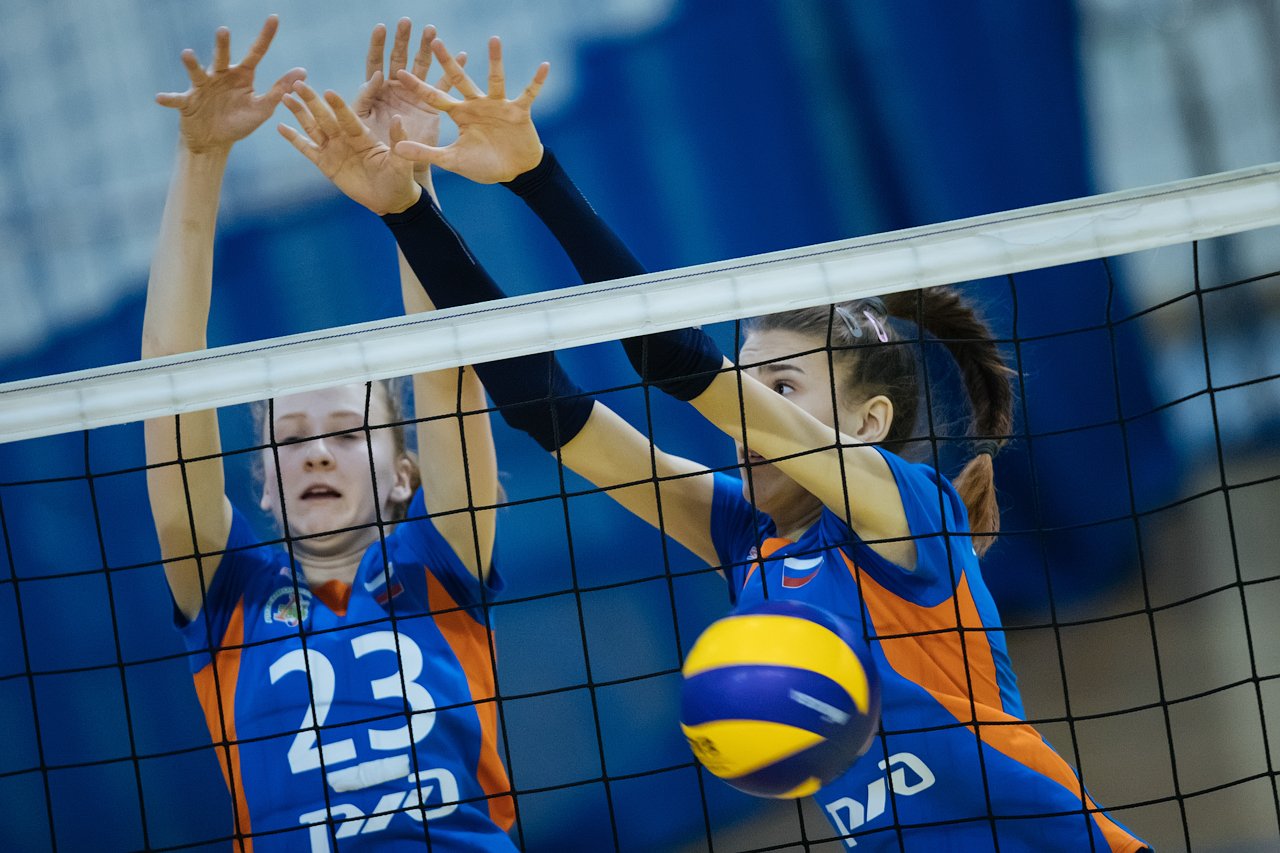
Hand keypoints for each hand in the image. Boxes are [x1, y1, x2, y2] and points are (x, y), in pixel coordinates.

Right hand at [156, 16, 304, 153]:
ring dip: (192, 64)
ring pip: (197, 72)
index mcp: (242, 76)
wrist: (214, 141)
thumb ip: (280, 90)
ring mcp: (202, 88)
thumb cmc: (238, 122)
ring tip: (187, 54)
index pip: (256, 53)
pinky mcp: (187, 103)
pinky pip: (177, 99)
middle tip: (224, 31)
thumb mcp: (262, 109)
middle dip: (222, 45)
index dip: (266, 36)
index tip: (275, 18)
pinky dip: (169, 98)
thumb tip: (303, 71)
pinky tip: (160, 98)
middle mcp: (221, 76)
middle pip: (223, 57)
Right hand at [278, 82, 419, 215]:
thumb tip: (399, 118)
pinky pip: (307, 148)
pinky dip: (294, 139)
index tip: (328, 92)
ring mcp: (333, 149)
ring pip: (313, 127)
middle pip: (325, 116)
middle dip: (311, 101)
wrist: (390, 199)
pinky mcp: (325, 163)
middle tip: (297, 84)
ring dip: (299, 113)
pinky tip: (280, 126)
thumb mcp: (401, 160)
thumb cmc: (399, 178)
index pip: (347, 117)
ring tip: (285, 97)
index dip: (338, 106)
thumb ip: (398, 140)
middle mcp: (345, 138)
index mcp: (362, 135)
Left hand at [353, 20, 467, 162]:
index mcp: (377, 93)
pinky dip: (454, 71)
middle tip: (407, 22)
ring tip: (432, 31)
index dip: (378, 45)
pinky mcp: (433, 107)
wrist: (401, 173)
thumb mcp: (365, 124)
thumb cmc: (377, 153)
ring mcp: (415, 96)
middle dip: (404, 40)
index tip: (382, 27)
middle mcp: (396, 90)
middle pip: (399, 59)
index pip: (375, 63)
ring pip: (422, 67)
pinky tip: (462, 55)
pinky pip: (445, 85)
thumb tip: (376, 76)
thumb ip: (365, 100)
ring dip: (427, 49)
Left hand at [392, 36, 548, 183]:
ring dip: (495, 60)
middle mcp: (477, 105)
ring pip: (495, 79)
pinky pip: (529, 93)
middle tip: (434, 40)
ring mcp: (499, 106)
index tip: (400, 72)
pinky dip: (537, 81)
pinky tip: (544, 66)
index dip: (418, 86)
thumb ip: (427, 153)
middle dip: (448, 62)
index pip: (435, 97)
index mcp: (460, 115)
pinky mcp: (519, 111)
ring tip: (494, 39)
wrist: (515, 173)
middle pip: (460, 79)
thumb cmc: (484, 165)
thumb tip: (397, 149)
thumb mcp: (452, 160)